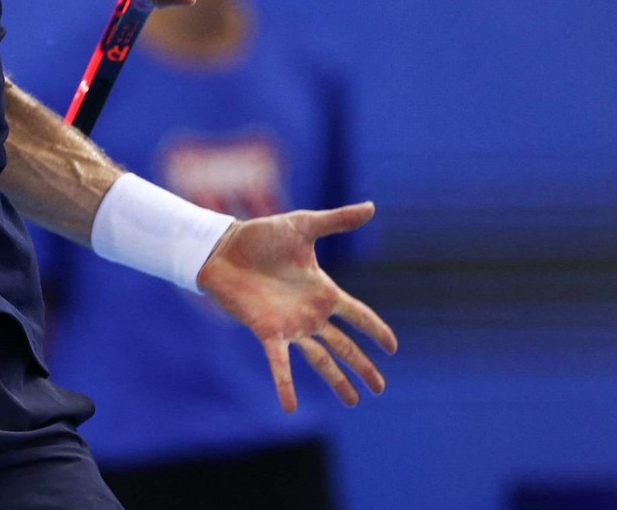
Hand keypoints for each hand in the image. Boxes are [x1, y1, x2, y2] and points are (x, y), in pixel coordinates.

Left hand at [195, 202, 397, 412]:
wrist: (223, 247)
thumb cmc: (261, 235)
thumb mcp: (304, 225)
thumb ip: (338, 220)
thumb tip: (372, 207)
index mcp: (323, 290)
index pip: (358, 314)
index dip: (376, 329)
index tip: (393, 347)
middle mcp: (310, 313)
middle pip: (344, 345)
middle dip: (363, 366)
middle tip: (380, 388)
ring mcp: (290, 326)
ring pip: (320, 360)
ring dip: (337, 381)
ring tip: (354, 402)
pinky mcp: (267, 331)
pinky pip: (280, 364)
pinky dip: (285, 385)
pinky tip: (289, 408)